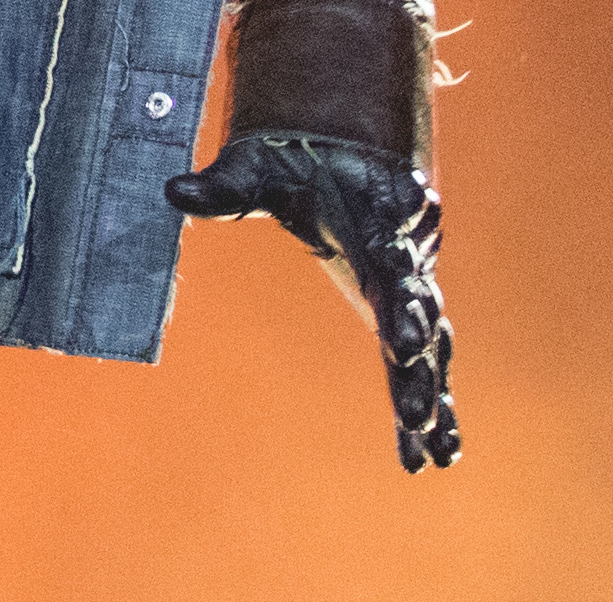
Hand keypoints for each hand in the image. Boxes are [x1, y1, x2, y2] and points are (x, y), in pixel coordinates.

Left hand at [168, 132, 461, 470]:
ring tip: (433, 440)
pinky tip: (438, 454)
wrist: (341, 157)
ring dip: (431, 389)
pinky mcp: (407, 315)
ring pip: (431, 343)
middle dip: (414, 346)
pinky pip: (428, 364)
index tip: (399, 327)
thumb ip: (224, 189)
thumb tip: (174, 191)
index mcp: (376, 221)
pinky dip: (436, 406)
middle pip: (417, 309)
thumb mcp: (257, 171)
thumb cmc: (296, 167)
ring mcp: (410, 291)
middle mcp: (404, 261)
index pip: (391, 258)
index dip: (398, 291)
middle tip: (413, 389)